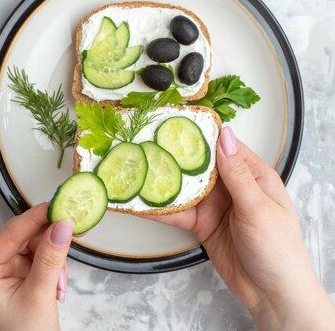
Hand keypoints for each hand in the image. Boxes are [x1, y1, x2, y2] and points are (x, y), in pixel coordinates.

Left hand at [0, 203, 71, 330]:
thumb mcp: (39, 296)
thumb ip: (50, 258)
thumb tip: (62, 225)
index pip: (9, 233)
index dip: (36, 217)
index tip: (59, 205)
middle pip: (20, 236)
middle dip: (48, 241)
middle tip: (74, 230)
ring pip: (30, 245)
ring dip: (51, 259)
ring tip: (59, 283)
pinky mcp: (10, 275)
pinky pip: (34, 257)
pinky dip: (49, 267)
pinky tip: (56, 285)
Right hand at [148, 127, 334, 329]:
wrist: (272, 294)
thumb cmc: (279, 250)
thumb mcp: (258, 208)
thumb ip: (237, 174)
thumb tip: (225, 137)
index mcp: (253, 176)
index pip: (224, 147)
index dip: (201, 134)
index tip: (175, 122)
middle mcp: (232, 187)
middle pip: (198, 166)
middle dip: (174, 156)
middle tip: (144, 144)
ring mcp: (215, 206)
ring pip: (184, 188)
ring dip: (162, 182)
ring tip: (136, 171)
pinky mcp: (202, 225)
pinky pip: (177, 213)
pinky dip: (159, 209)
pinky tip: (141, 203)